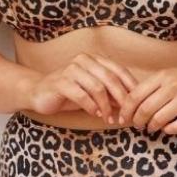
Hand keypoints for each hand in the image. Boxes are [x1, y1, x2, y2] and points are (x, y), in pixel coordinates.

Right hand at [24, 52, 138, 121]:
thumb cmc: (69, 92)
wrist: (38, 93)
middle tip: (126, 115)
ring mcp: (71, 69)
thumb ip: (110, 94)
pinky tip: (95, 114)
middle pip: (111, 79)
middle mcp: (84, 60)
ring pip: (98, 88)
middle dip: (121, 99)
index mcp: (94, 59)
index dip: (130, 87)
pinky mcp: (60, 82)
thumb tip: (132, 103)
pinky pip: (81, 95)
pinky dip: (91, 107)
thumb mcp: (93, 93)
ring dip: (106, 106)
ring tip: (109, 118)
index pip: (119, 70)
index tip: (137, 104)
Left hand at [117, 62, 176, 133]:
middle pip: (145, 109)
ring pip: (159, 119)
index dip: (126, 110)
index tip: (122, 118)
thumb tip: (128, 105)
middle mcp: (174, 86)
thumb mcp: (170, 76)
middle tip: (138, 125)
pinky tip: (168, 128)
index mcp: (163, 76)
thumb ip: (151, 87)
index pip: (135, 95)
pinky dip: (168, 130)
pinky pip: (176, 127)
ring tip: (152, 127)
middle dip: (137, 121)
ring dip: (152, 127)